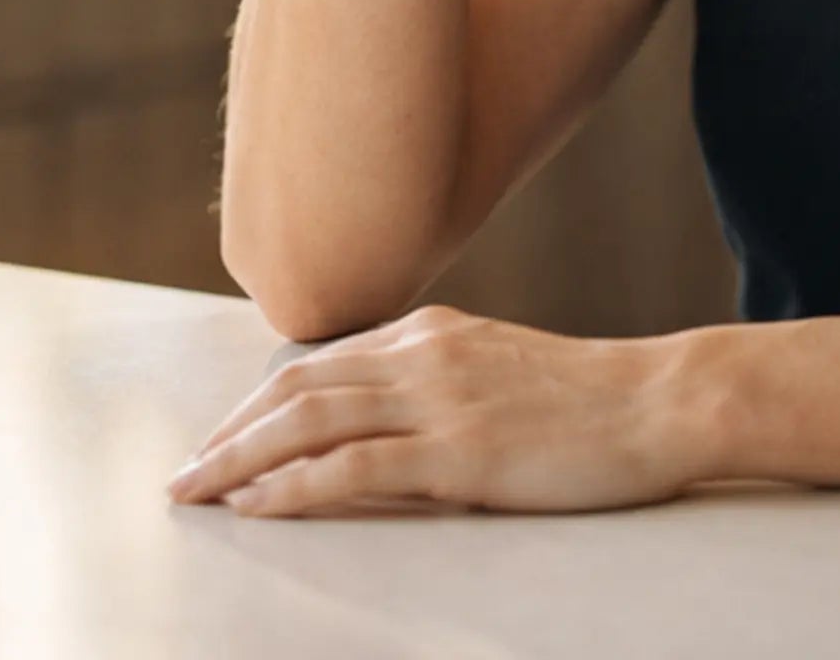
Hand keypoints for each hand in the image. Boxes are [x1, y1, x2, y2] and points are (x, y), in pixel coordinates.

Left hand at [164, 303, 703, 518]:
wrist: (657, 401)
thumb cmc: (592, 398)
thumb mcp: (502, 371)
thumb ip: (441, 382)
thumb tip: (385, 420)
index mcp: (433, 333)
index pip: (320, 364)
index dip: (257, 405)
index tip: (219, 441)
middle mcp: (424, 354)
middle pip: (296, 388)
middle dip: (228, 433)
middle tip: (182, 476)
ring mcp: (439, 399)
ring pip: (308, 421)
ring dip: (238, 459)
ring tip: (194, 493)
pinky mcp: (457, 450)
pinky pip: (351, 465)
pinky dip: (291, 486)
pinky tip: (254, 506)